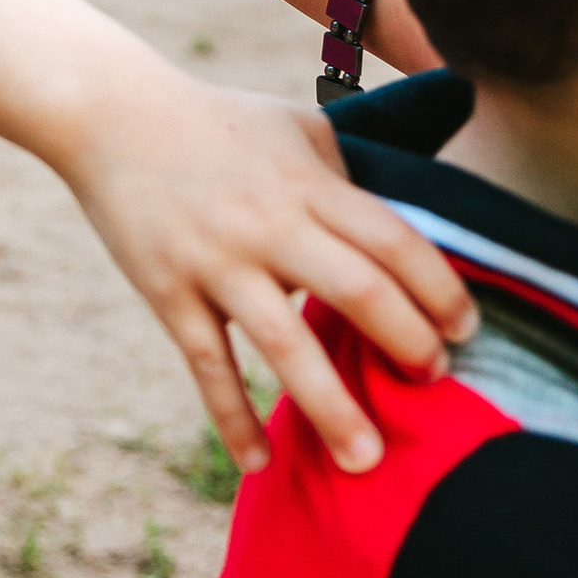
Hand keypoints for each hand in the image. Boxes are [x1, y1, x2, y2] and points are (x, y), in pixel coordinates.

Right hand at [63, 69, 476, 474]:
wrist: (111, 114)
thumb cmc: (216, 120)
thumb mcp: (295, 126)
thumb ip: (346, 174)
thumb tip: (396, 224)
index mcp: (308, 183)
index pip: (392, 239)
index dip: (438, 288)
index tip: (466, 331)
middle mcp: (268, 223)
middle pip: (356, 290)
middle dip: (405, 342)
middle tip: (434, 382)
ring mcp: (217, 260)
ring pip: (283, 343)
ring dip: (330, 406)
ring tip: (366, 460)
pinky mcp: (169, 291)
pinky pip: (207, 365)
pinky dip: (232, 417)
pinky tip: (258, 463)